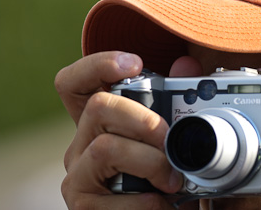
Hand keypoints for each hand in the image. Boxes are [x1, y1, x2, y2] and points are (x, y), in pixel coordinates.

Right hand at [55, 52, 200, 208]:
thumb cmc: (161, 176)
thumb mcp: (169, 137)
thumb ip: (176, 100)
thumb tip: (186, 64)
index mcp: (99, 124)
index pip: (74, 83)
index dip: (97, 66)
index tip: (135, 64)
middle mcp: (81, 145)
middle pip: (98, 107)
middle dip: (144, 120)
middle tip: (169, 140)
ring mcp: (78, 176)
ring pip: (106, 149)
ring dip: (151, 162)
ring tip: (173, 180)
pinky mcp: (84, 206)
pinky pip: (115, 196)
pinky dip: (148, 201)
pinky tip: (161, 203)